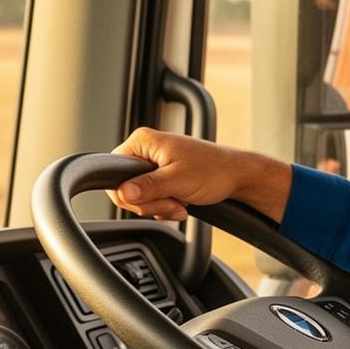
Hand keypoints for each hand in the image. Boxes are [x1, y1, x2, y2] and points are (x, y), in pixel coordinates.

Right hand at [106, 128, 291, 221]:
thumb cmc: (214, 170)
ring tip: (181, 203)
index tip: (152, 200)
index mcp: (142, 141)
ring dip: (160, 207)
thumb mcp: (178, 180)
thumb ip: (148, 187)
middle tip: (172, 202)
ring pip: (140, 198)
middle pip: (126, 189)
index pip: (113, 173)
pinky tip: (182, 204)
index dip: (129, 193)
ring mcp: (153, 165)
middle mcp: (145, 150)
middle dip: (150, 203)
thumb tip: (123, 192)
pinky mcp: (162, 177)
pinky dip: (166, 207)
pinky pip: (152, 199)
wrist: (237, 177)